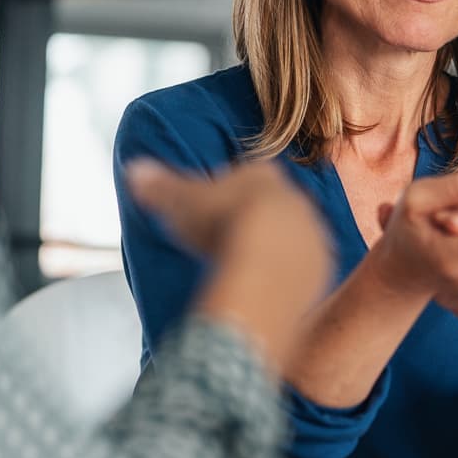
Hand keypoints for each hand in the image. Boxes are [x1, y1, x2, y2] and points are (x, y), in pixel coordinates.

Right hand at [126, 159, 332, 370]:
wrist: (267, 267)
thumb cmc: (220, 227)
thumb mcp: (180, 203)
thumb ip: (158, 185)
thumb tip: (133, 169)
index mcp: (263, 174)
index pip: (246, 174)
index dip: (226, 192)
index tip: (209, 211)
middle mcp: (295, 197)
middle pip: (272, 204)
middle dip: (252, 218)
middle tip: (225, 241)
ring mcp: (313, 231)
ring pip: (291, 235)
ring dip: (273, 248)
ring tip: (244, 268)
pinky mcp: (323, 265)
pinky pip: (304, 267)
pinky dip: (286, 275)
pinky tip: (265, 288)